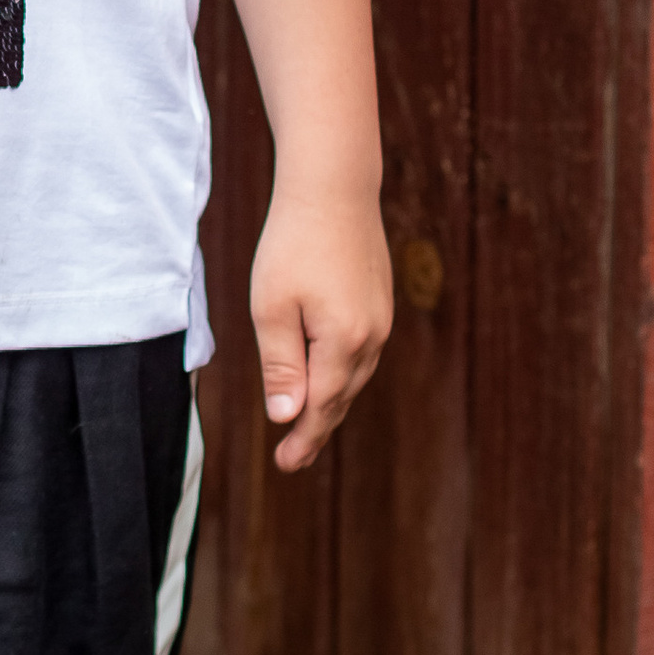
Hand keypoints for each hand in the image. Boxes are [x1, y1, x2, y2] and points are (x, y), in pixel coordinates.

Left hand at [251, 183, 391, 472]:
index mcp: (343, 343)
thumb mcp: (272, 308)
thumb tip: (287, 417)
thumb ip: (281, 365)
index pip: (320, 406)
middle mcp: (371, 337)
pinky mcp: (379, 303)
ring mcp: (380, 319)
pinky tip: (327, 378)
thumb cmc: (293, 245)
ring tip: (306, 426)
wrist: (334, 189)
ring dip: (330, 403)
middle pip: (340, 397)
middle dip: (316, 429)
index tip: (285, 465)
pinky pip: (360, 354)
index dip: (302, 438)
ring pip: (353, 377)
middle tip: (293, 459)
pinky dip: (342, 375)